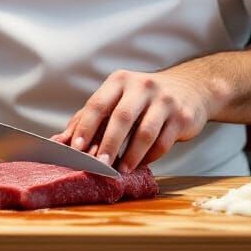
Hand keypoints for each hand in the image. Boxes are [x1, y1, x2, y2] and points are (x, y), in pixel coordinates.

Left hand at [52, 68, 218, 172]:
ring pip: (145, 132)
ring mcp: (164, 100)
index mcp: (120, 80)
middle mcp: (142, 86)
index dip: (85, 127)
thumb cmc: (143, 98)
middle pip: (121, 117)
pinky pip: (163, 142)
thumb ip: (89, 118)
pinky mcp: (182, 116)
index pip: (98, 104)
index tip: (76, 149)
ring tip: (121, 170)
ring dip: (131, 155)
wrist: (190, 89)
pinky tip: (140, 164)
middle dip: (108, 144)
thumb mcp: (117, 99)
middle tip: (99, 165)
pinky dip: (150, 157)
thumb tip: (61, 141)